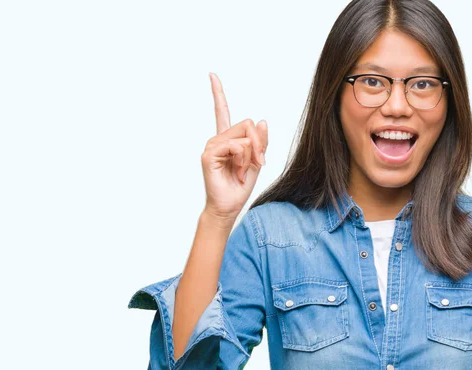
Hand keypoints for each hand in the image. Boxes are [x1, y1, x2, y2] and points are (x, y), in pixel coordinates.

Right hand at [201, 73, 267, 221]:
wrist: (229, 207)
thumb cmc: (240, 186)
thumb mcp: (257, 161)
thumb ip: (260, 142)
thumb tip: (262, 120)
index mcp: (228, 139)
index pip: (222, 111)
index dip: (218, 93)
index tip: (211, 75)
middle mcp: (218, 139)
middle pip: (247, 123)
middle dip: (259, 143)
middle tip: (257, 163)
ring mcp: (212, 146)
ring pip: (244, 136)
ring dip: (251, 155)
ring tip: (243, 171)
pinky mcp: (209, 154)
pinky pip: (236, 146)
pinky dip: (243, 159)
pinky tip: (238, 171)